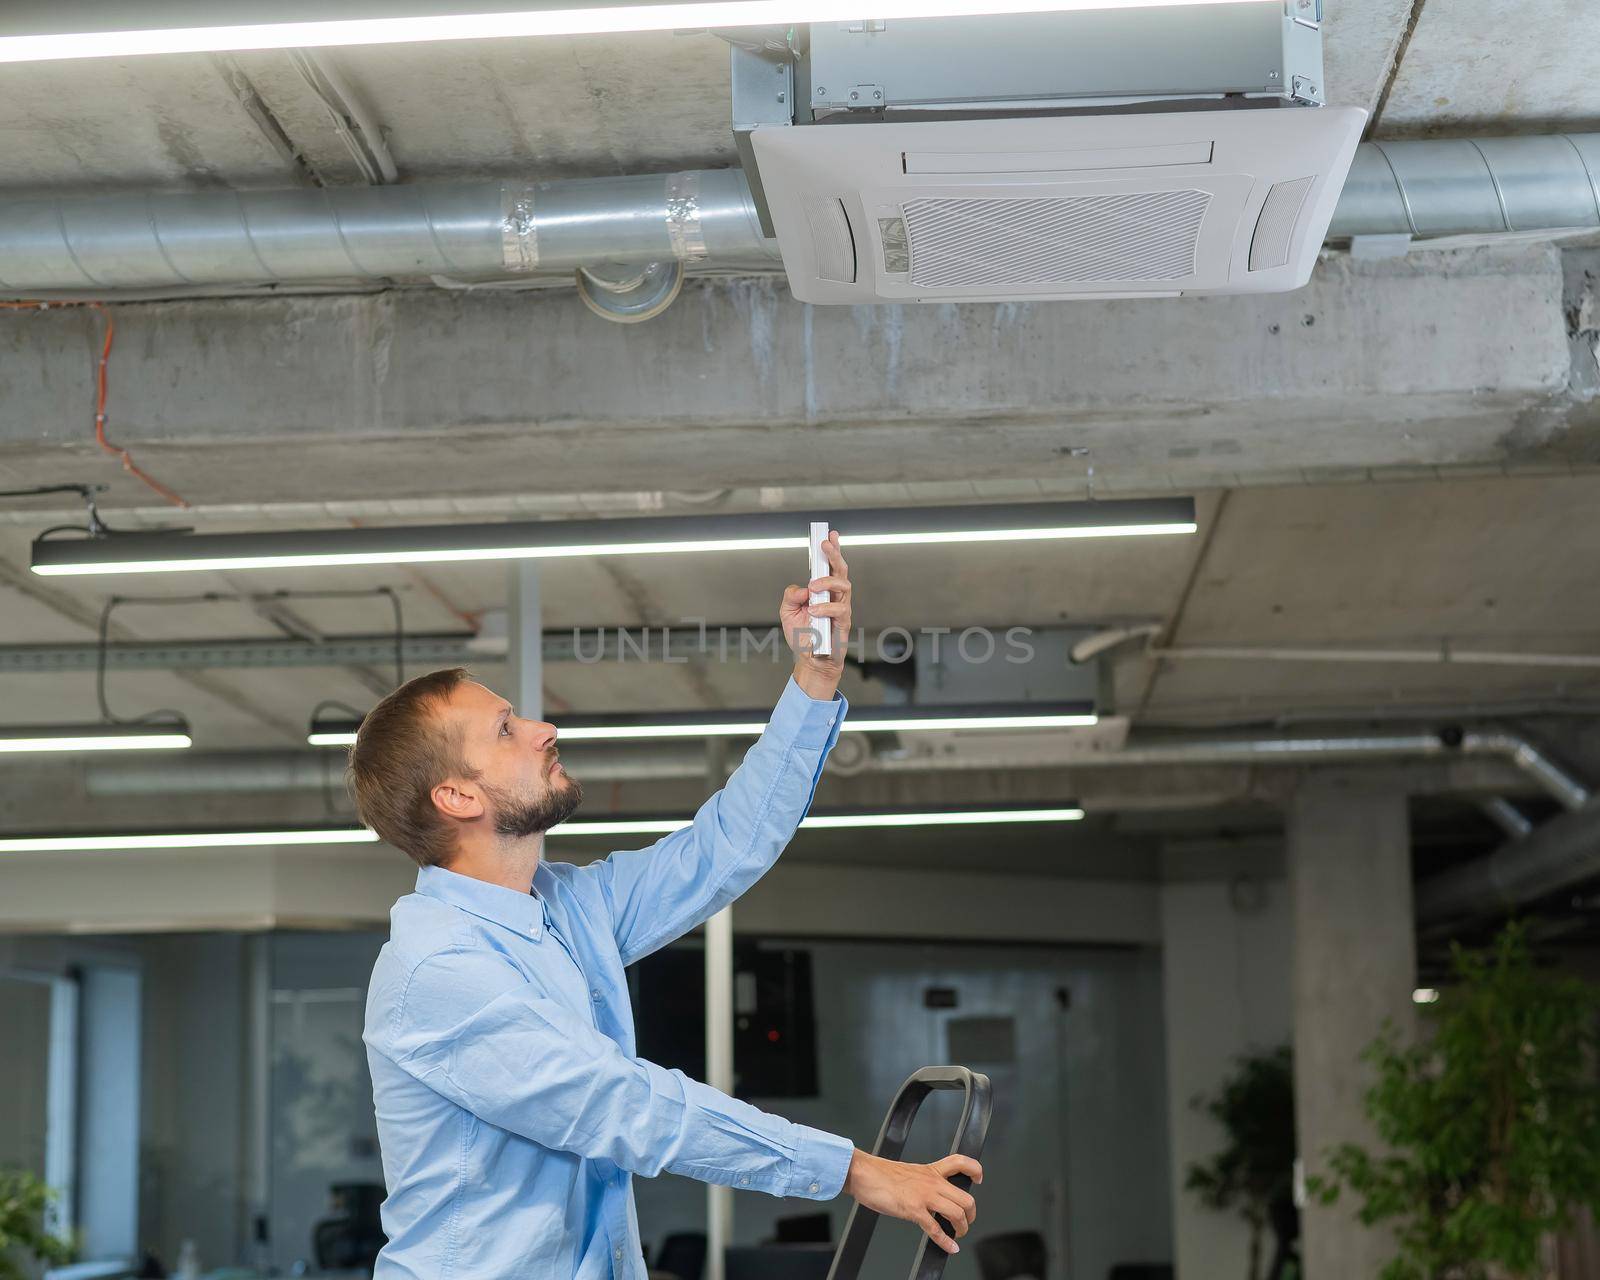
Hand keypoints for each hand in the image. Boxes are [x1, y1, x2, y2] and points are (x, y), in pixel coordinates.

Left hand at [779, 528, 850, 698]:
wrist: (811, 659)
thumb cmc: (802, 634)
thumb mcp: (787, 611)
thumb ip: (791, 596)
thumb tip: (803, 588)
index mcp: (824, 590)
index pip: (830, 566)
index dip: (833, 549)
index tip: (829, 534)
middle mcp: (835, 596)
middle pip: (841, 570)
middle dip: (834, 555)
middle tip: (825, 545)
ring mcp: (841, 608)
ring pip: (844, 586)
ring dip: (827, 582)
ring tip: (812, 587)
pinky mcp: (843, 623)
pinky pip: (839, 610)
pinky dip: (825, 608)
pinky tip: (813, 610)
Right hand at [842, 1150, 981, 1254]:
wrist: (864, 1173)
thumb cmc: (880, 1174)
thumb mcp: (909, 1172)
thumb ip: (923, 1182)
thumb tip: (930, 1197)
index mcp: (931, 1170)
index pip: (960, 1162)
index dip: (974, 1170)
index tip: (978, 1179)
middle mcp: (932, 1182)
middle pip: (966, 1198)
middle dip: (971, 1215)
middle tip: (966, 1221)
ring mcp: (924, 1196)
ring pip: (957, 1213)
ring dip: (962, 1228)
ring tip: (957, 1234)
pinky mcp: (914, 1209)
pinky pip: (936, 1228)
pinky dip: (945, 1242)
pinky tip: (949, 1247)